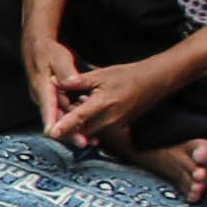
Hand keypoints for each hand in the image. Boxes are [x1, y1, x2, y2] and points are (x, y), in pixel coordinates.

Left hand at [40, 47, 157, 143]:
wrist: (154, 83)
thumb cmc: (128, 76)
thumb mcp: (101, 74)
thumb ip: (78, 81)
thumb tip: (55, 82)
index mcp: (103, 103)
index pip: (79, 117)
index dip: (65, 126)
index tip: (52, 133)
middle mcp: (109, 119)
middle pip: (82, 131)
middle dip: (67, 130)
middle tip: (52, 126)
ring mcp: (115, 125)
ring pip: (89, 132)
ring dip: (77, 129)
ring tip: (66, 120)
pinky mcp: (119, 127)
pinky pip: (99, 130)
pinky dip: (88, 127)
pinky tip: (83, 117)